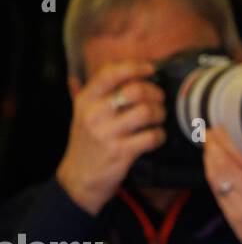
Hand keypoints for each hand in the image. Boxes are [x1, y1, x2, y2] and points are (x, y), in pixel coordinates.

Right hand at [56, 61, 166, 214]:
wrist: (79, 177)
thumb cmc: (88, 140)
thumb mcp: (84, 112)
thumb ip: (101, 90)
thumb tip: (129, 67)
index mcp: (85, 100)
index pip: (110, 73)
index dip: (135, 66)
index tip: (150, 68)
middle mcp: (94, 114)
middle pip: (136, 90)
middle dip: (155, 93)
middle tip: (159, 100)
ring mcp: (107, 133)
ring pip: (147, 112)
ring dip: (160, 114)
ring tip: (158, 119)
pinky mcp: (121, 152)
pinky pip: (152, 136)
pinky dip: (160, 135)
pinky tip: (155, 137)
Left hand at [204, 125, 241, 243]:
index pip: (240, 158)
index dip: (227, 141)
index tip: (224, 126)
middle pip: (224, 165)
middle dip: (215, 145)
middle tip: (213, 130)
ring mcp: (239, 209)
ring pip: (216, 177)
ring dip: (210, 157)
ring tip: (210, 142)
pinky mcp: (231, 216)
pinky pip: (217, 188)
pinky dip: (212, 172)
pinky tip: (212, 162)